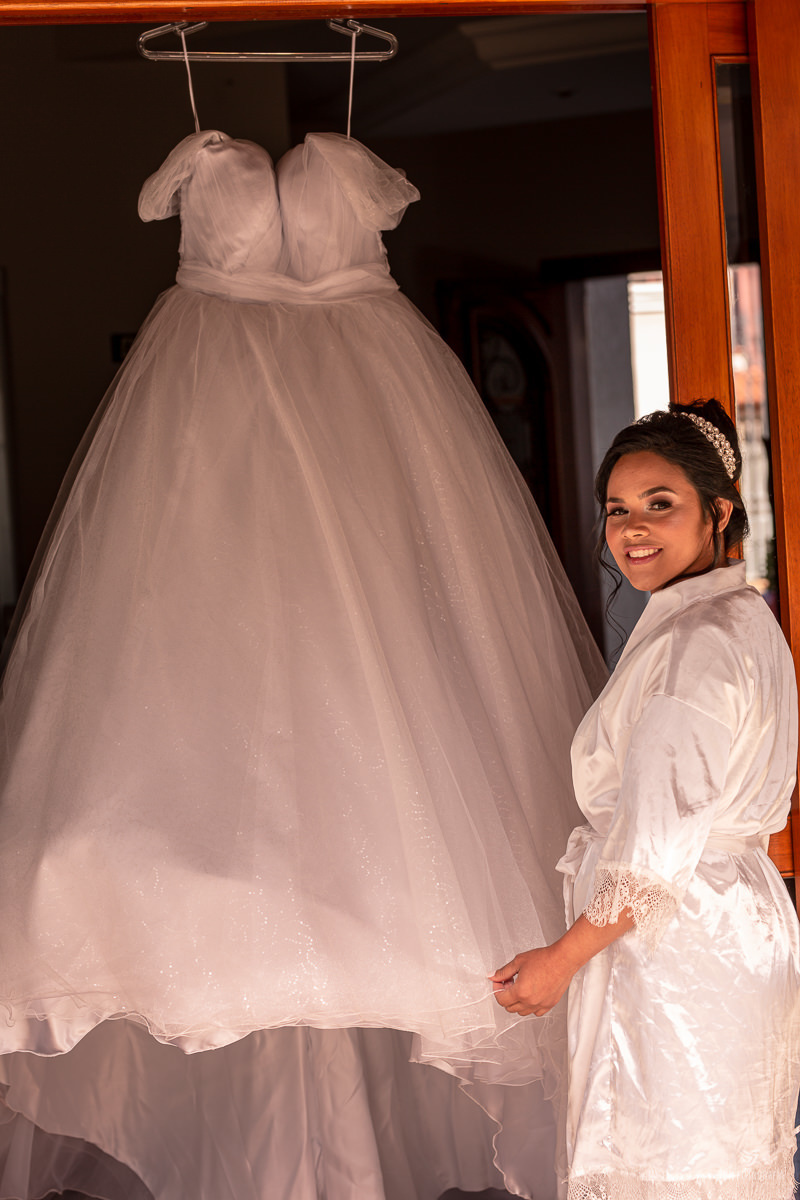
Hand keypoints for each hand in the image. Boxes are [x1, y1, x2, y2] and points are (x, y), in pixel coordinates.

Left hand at [489, 912, 635, 1016]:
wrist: (562, 960)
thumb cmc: (544, 959)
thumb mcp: (518, 962)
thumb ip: (503, 971)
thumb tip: (493, 976)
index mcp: (520, 991)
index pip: (501, 999)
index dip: (497, 989)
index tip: (499, 981)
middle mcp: (530, 1001)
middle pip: (509, 1007)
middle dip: (506, 995)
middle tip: (509, 982)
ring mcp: (540, 1005)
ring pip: (521, 1012)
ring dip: (517, 1001)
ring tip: (521, 987)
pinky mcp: (549, 1005)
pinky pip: (535, 1012)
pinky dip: (530, 1006)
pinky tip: (531, 993)